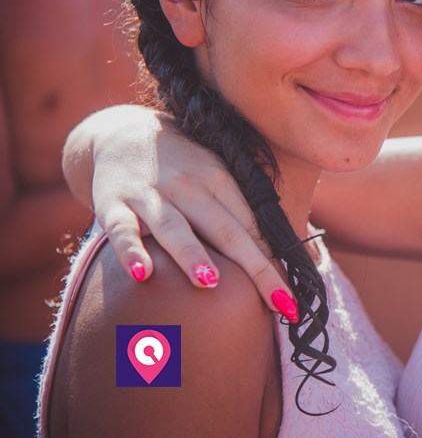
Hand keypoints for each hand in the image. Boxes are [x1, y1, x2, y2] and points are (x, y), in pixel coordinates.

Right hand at [65, 105, 296, 320]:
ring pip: (174, 228)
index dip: (275, 260)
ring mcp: (150, 195)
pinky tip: (141, 274)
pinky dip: (130, 251)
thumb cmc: (181, 165)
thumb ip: (241, 210)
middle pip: (227, 231)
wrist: (121, 133)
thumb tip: (279, 255)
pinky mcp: (113, 204)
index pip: (254, 226)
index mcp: (220, 181)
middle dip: (257, 268)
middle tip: (281, 304)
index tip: (293, 298)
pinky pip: (121, 231)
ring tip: (210, 282)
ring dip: (191, 255)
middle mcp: (189, 187)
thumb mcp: (215, 176)